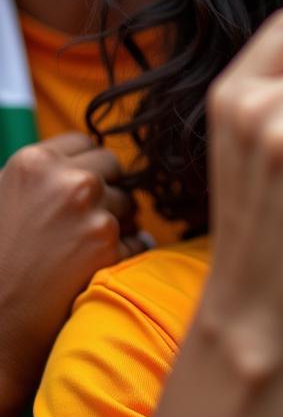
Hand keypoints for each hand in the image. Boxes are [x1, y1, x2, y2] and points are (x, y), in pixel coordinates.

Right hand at [0, 133, 141, 410]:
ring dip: (115, 223)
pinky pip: (135, 240)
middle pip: (115, 168)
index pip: (86, 143)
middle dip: (105, 190)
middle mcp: (68, 181)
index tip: (73, 191)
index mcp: (34, 163)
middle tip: (78, 225)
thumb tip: (77, 163)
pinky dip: (121, 255)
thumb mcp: (1, 199)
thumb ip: (37, 178)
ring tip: (74, 253)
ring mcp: (93, 212)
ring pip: (129, 204)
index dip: (84, 168)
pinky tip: (86, 272)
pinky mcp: (109, 246)